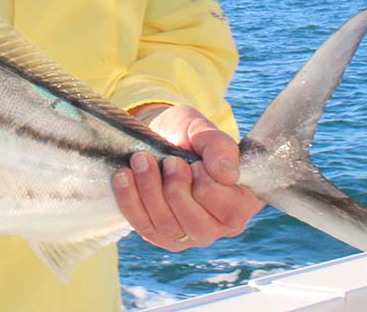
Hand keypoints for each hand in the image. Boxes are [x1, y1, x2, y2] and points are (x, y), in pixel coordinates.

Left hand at [113, 105, 262, 250]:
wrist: (162, 139)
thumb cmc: (189, 137)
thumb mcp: (204, 130)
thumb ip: (219, 146)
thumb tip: (227, 173)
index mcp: (242, 202)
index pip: (230, 210)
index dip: (208, 187)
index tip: (195, 163)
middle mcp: (219, 226)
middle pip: (198, 225)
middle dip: (177, 190)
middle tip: (170, 161)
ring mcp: (189, 235)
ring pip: (168, 227)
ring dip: (150, 191)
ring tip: (141, 160)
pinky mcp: (161, 236)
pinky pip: (144, 227)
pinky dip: (130, 200)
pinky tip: (124, 176)